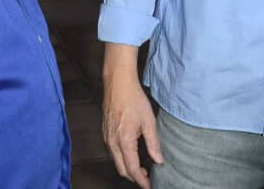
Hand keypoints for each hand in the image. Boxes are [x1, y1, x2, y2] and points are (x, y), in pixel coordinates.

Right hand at [103, 44, 163, 188]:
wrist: (117, 83)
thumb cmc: (133, 99)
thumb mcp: (148, 121)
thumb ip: (153, 143)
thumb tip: (158, 160)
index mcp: (124, 141)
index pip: (131, 169)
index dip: (141, 180)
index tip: (149, 185)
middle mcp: (112, 142)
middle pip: (121, 169)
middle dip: (133, 177)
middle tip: (147, 178)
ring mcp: (106, 137)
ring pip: (116, 161)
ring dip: (127, 167)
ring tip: (142, 167)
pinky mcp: (105, 132)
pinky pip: (112, 152)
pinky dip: (122, 158)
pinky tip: (131, 153)